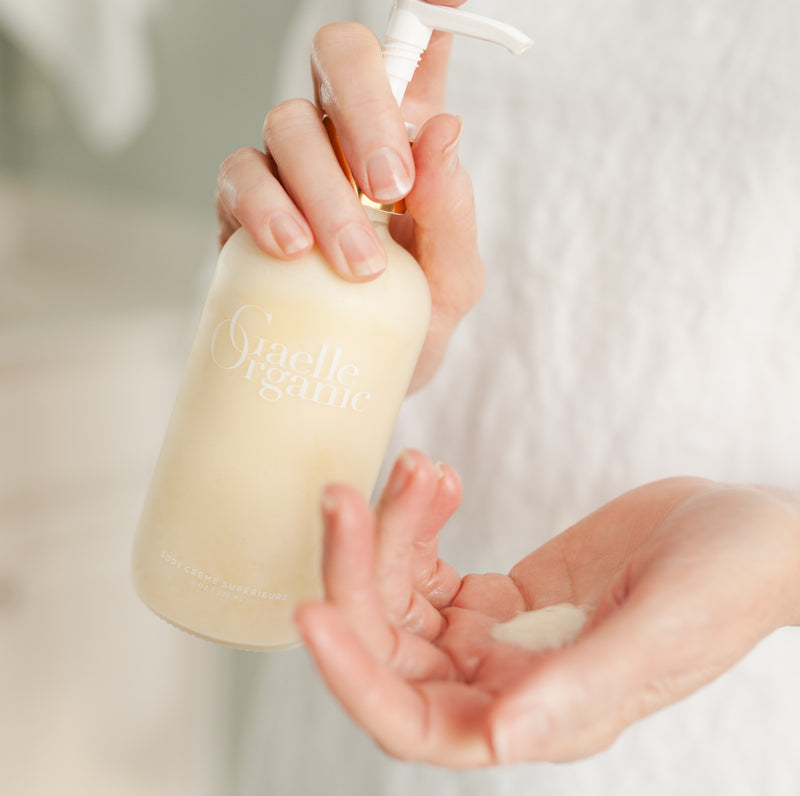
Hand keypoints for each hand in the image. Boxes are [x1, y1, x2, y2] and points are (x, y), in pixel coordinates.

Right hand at [215, 19, 481, 391]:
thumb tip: (442, 130)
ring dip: (322, 188)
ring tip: (354, 260)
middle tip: (391, 188)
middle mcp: (344, 137)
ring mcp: (289, 167)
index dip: (430, 12)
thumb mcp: (453, 279)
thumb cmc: (413, 322)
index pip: (417, 56)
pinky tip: (290, 246)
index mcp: (405, 141)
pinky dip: (266, 208)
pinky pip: (241, 179)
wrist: (361, 380)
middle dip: (365, 111)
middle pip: (340, 59)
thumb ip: (452, 209)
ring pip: (287, 124)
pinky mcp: (244, 208)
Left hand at [295, 451, 799, 766]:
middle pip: (389, 645)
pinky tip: (438, 480)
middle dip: (358, 570)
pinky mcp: (500, 594)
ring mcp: (496, 639)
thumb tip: (497, 740)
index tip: (312, 607)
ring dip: (392, 530)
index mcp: (539, 716)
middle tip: (346, 496)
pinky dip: (420, 521)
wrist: (751, 533)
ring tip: (417, 468)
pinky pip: (430, 564)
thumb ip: (581, 690)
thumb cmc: (730, 586)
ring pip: (402, 596)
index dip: (353, 675)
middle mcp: (504, 685)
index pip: (413, 720)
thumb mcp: (662, 632)